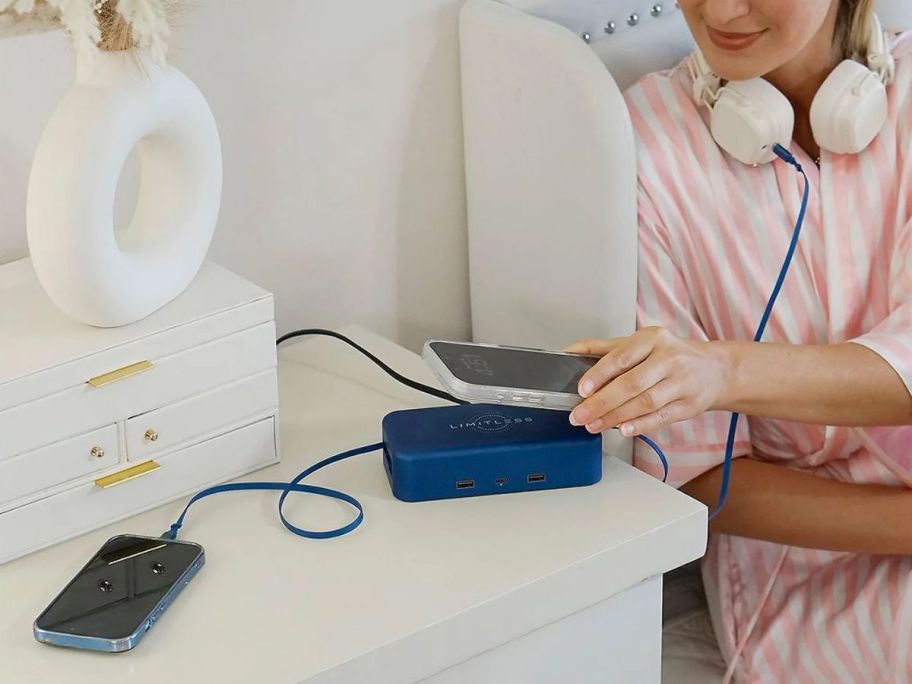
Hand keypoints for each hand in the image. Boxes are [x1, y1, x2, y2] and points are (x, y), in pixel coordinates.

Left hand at [565, 327, 731, 435]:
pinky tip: (623, 429)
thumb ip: (604, 348)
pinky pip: (661, 418)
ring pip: (645, 402)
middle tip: (580, 415)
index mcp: (653, 339)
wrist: (715, 369)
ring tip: (594, 425)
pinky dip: (641, 425)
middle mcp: (669, 359)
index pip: (622, 357)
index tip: (582, 389)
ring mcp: (682, 383)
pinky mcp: (689, 405)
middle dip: (602, 402)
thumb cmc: (671, 355)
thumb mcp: (640, 343)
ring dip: (616, 417)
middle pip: (632, 383)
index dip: (600, 374)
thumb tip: (571, 350)